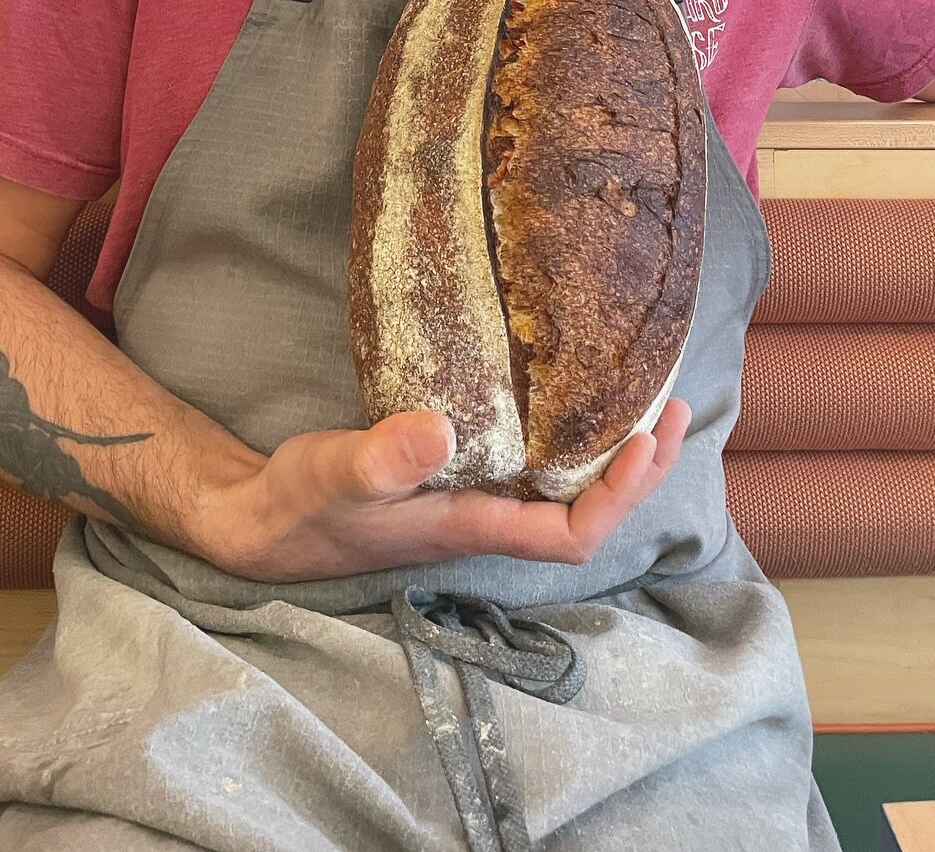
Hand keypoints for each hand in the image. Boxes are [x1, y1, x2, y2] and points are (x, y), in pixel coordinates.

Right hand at [198, 398, 692, 583]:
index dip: (618, 496)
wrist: (263, 520)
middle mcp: (486, 519)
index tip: (644, 438)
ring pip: (565, 490)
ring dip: (612, 453)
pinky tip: (568, 400)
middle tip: (672, 408)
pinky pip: (533, 466)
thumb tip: (440, 435)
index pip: (572, 534)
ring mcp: (473, 501)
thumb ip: (381, 459)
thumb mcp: (335, 473)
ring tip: (645, 401)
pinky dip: (566, 437)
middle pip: (587, 513)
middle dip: (637, 469)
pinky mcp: (456, 478)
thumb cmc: (302, 504)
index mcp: (473, 526)